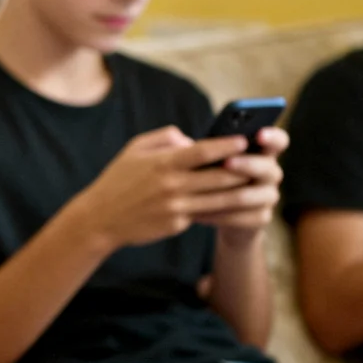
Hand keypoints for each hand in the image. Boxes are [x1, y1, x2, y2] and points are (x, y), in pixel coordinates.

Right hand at [61, 126, 276, 249]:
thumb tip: (192, 140)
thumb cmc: (119, 179)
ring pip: (220, 200)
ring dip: (242, 193)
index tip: (245, 139)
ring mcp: (176, 207)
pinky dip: (223, 209)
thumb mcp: (135, 148)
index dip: (227, 145)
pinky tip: (237, 204)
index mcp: (163, 162)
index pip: (203, 151)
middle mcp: (172, 185)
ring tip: (258, 185)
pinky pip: (206, 214)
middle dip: (243, 170)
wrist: (101, 218)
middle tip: (261, 162)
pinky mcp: (177, 224)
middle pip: (219, 177)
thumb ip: (166, 138)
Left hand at [195, 127, 288, 232]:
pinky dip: (220, 214)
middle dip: (248, 164)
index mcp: (262, 151)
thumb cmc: (208, 175)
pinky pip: (244, 217)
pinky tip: (199, 212)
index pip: (278, 140)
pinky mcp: (260, 218)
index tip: (259, 134)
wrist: (216, 212)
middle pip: (268, 167)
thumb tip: (184, 142)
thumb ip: (206, 148)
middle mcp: (270, 172)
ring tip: (208, 189)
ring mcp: (268, 196)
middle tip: (227, 162)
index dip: (272, 136)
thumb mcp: (208, 159)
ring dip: (231, 192)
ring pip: (256, 194)